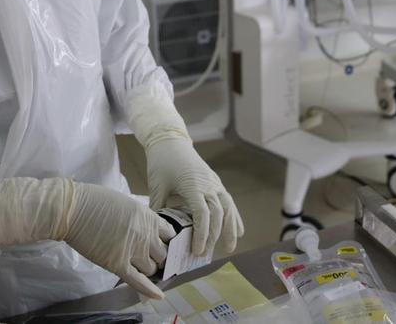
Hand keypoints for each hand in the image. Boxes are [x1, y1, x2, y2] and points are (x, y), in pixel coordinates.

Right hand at [0, 178, 174, 299]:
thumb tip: (145, 231)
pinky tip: (158, 296)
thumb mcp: (127, 204)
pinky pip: (139, 282)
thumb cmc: (95, 202)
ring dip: (147, 270)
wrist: (74, 209)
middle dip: (156, 257)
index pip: (169, 235)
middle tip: (148, 258)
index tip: (161, 245)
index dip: (165, 242)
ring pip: (152, 269)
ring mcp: (133, 251)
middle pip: (163, 254)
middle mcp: (145, 235)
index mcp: (148, 217)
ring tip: (138, 267)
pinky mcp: (118, 264)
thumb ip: (140, 219)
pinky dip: (150, 290)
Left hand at [144, 137, 243, 254]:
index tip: (197, 250)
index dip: (202, 234)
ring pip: (229, 208)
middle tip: (206, 255)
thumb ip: (158, 209)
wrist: (171, 141)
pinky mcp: (216, 183)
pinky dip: (235, 217)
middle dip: (215, 236)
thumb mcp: (156, 186)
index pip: (203, 214)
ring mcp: (214, 183)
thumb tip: (156, 232)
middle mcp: (208, 185)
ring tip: (230, 247)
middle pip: (218, 214)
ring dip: (231, 229)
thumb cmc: (162, 162)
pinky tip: (239, 230)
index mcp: (193, 186)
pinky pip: (229, 201)